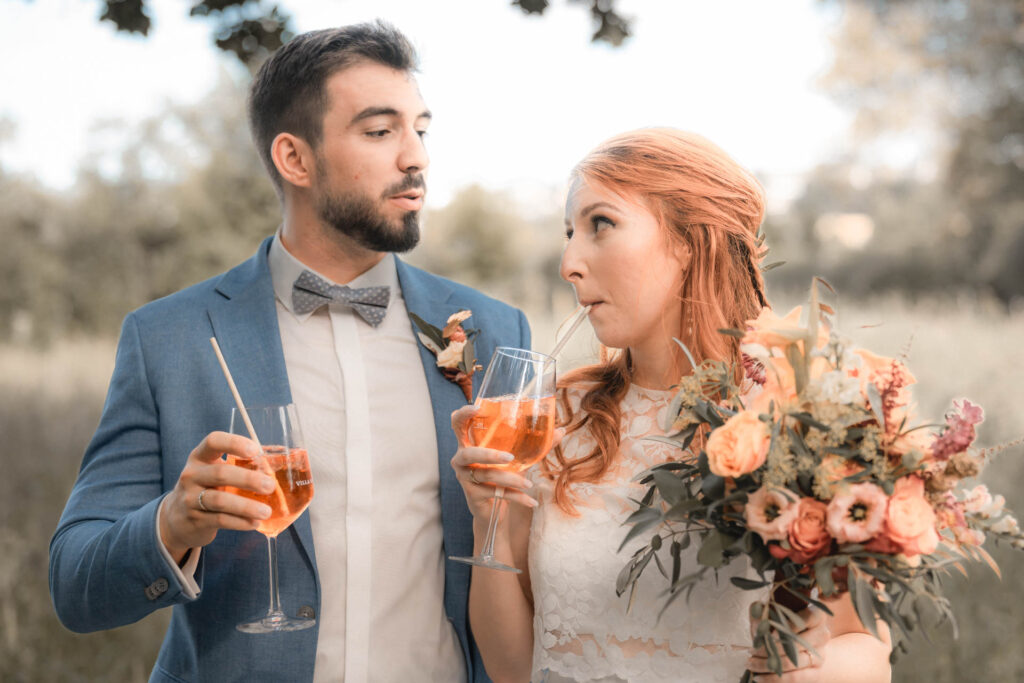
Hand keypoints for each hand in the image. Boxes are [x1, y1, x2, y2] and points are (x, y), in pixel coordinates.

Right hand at [158, 431, 276, 561]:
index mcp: (200, 457)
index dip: (235, 443)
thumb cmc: (206, 488)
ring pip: (219, 500)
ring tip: (266, 511)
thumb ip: (238, 466)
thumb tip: (278, 464)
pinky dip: (240, 522)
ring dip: (246, 506)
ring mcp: (190, 498)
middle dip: (248, 479)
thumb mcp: (213, 472)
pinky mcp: (194, 520)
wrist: (177, 518)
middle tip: (270, 486)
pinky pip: (220, 520)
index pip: (213, 441)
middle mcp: (192, 475)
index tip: (255, 450)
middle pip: (220, 473)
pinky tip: (255, 523)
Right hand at [450, 405, 558, 518]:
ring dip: (510, 479)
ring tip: (529, 484)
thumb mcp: (516, 458)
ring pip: (487, 476)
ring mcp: (464, 478)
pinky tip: (531, 502)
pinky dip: (516, 497)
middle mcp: (461, 459)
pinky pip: (495, 494)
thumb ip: (534, 445)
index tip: (477, 408)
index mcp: (469, 443)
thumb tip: (561, 430)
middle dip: (489, 455)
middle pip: (469, 454)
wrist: (492, 510)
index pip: (458, 424)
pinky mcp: (472, 495)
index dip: (463, 415)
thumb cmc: (501, 474)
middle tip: (510, 457)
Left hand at [747, 605, 830, 681]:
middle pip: (796, 643)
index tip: (767, 633)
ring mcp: (820, 655)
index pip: (807, 617)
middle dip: (770, 648)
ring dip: (767, 664)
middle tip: (751, 651)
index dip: (787, 625)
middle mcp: (822, 634)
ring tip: (750, 663)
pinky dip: (774, 679)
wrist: (801, 644)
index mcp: (817, 614)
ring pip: (792, 661)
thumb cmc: (782, 625)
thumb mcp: (772, 614)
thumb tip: (756, 609)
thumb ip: (763, 610)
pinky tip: (758, 677)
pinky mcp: (816, 673)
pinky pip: (795, 678)